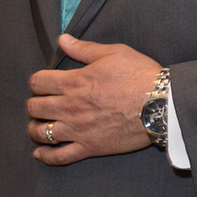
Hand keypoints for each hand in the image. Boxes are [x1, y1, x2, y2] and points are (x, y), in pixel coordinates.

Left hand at [27, 35, 161, 164]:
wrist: (162, 104)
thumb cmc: (140, 76)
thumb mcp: (114, 53)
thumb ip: (84, 48)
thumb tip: (63, 40)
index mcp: (74, 81)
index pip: (37, 82)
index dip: (37, 81)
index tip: (44, 83)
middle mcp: (70, 106)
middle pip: (34, 107)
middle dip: (35, 103)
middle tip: (44, 103)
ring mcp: (78, 129)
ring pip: (41, 133)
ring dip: (36, 128)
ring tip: (40, 125)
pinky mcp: (89, 147)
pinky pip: (59, 157)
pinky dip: (46, 156)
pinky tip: (40, 153)